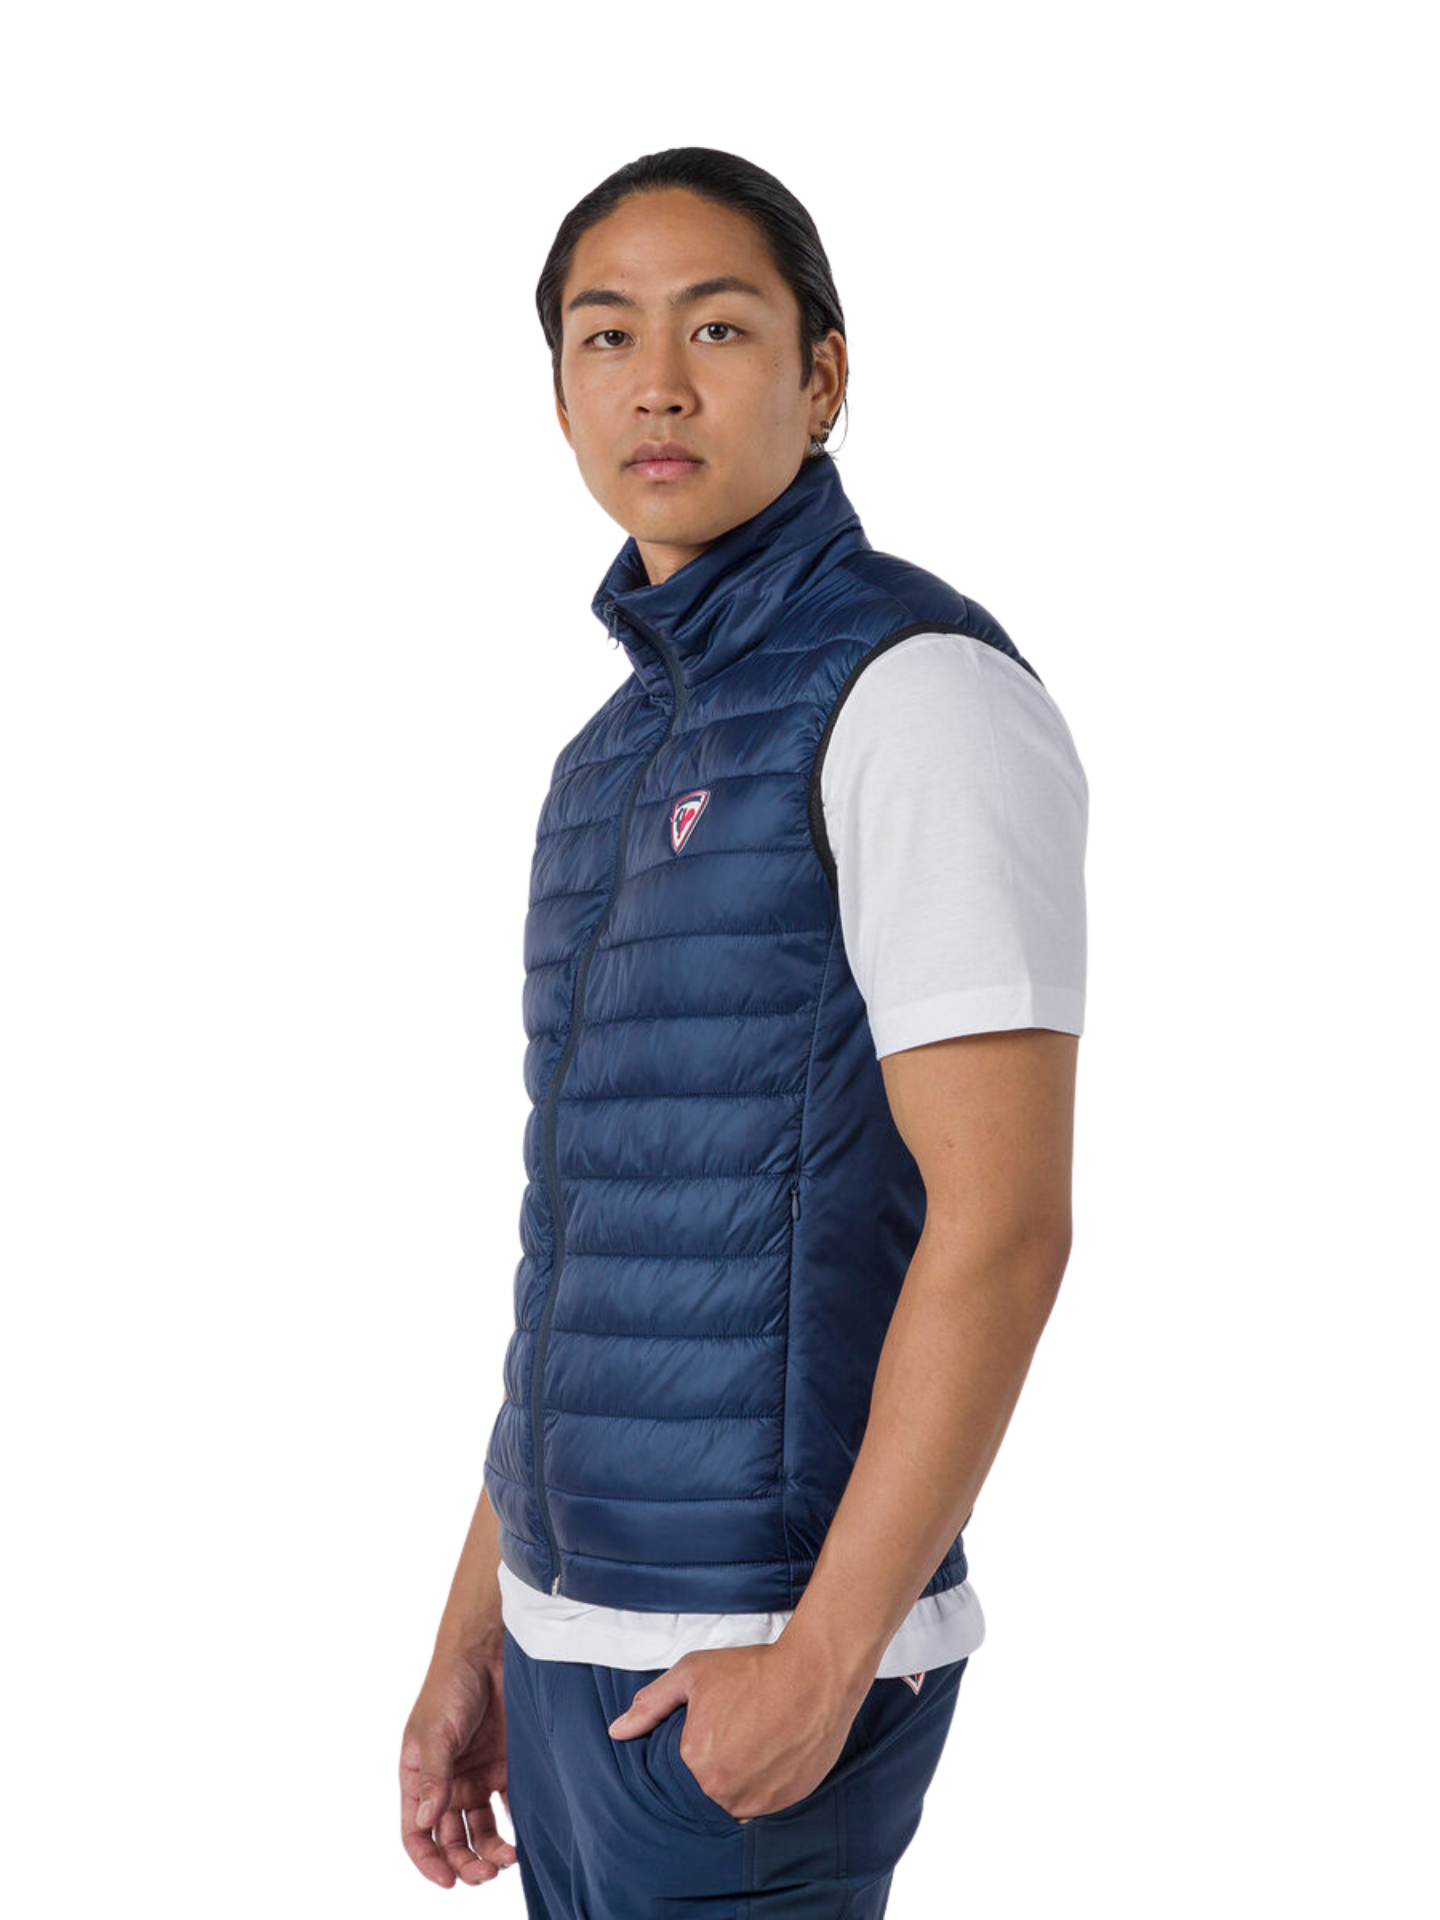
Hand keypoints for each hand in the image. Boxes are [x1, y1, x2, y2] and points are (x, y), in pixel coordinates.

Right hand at [400, 1643, 518, 1886]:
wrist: (491, 1649)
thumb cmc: (452, 1684)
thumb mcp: (435, 1731)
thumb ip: (433, 1778)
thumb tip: (425, 1823)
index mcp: (419, 1777)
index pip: (416, 1833)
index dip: (428, 1861)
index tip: (448, 1881)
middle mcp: (448, 1782)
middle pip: (452, 1839)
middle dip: (466, 1862)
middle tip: (486, 1872)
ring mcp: (478, 1775)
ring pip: (482, 1830)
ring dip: (492, 1850)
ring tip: (509, 1858)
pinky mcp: (507, 1765)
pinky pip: (510, 1806)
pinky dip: (517, 1825)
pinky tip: (526, 1834)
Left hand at [607, 1640, 862, 1823]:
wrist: (815, 1675)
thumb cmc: (753, 1671)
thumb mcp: (693, 1674)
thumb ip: (652, 1705)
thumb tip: (618, 1731)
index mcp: (696, 1764)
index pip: (675, 1778)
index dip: (686, 1757)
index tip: (701, 1739)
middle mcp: (724, 1793)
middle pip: (704, 1793)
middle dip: (711, 1770)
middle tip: (729, 1741)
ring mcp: (758, 1802)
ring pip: (734, 1804)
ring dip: (736, 1783)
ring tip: (749, 1748)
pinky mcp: (787, 1801)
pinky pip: (764, 1804)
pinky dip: (761, 1786)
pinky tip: (768, 1755)